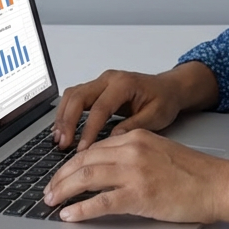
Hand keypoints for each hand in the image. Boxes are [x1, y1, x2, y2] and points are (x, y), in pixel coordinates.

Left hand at [43, 129, 225, 222]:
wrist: (217, 183)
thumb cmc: (194, 172)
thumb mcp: (158, 151)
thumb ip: (133, 154)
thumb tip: (106, 169)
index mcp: (136, 137)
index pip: (93, 148)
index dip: (71, 164)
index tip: (60, 175)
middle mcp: (132, 149)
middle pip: (84, 160)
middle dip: (61, 177)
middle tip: (49, 191)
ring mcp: (135, 171)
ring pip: (87, 178)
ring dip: (64, 191)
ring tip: (52, 202)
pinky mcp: (140, 194)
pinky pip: (101, 202)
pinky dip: (81, 209)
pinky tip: (70, 214)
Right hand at [52, 63, 215, 150]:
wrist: (169, 88)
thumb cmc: (164, 100)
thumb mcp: (155, 116)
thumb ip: (133, 127)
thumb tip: (112, 140)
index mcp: (124, 84)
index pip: (100, 108)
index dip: (88, 130)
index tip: (82, 149)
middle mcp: (109, 79)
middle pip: (78, 96)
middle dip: (67, 121)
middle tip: (62, 143)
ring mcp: (101, 82)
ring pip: (72, 95)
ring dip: (63, 117)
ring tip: (59, 139)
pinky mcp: (97, 90)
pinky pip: (76, 98)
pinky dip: (67, 113)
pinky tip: (63, 130)